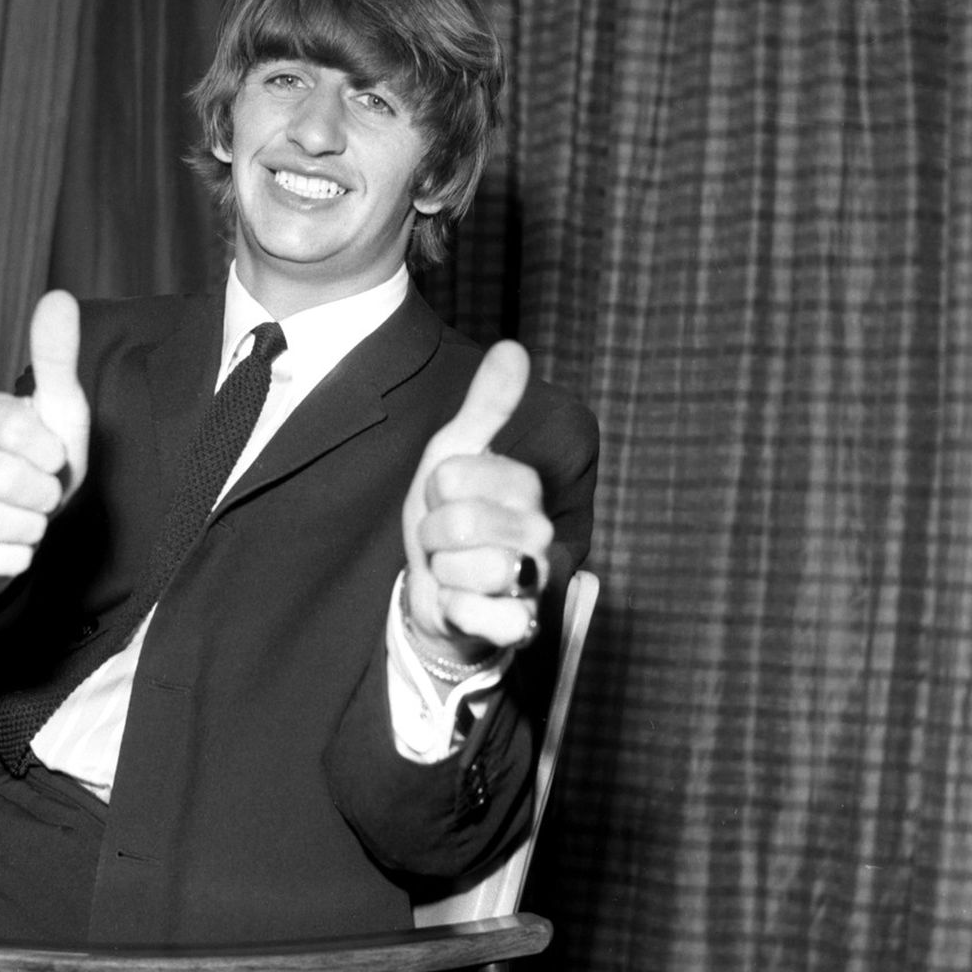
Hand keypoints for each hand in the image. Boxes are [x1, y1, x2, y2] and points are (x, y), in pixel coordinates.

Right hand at [0, 290, 91, 582]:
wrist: (28, 510)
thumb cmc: (45, 454)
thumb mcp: (61, 407)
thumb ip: (56, 356)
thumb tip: (58, 297)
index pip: (14, 430)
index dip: (47, 452)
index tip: (55, 456)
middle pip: (0, 480)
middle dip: (41, 495)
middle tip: (45, 492)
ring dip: (26, 527)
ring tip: (28, 516)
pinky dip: (8, 557)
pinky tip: (12, 542)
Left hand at [400, 342, 552, 664]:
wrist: (435, 590)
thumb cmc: (447, 517)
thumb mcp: (454, 454)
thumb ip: (486, 405)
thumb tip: (514, 346)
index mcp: (523, 486)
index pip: (452, 475)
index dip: (432, 491)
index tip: (442, 499)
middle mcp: (539, 530)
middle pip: (461, 522)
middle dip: (433, 534)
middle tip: (443, 540)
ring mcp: (532, 578)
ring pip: (471, 568)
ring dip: (443, 573)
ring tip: (452, 571)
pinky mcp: (520, 625)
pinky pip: (481, 614)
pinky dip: (458, 611)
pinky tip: (462, 605)